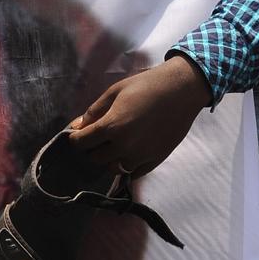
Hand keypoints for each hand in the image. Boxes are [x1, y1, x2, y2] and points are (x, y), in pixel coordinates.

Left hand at [68, 54, 212, 178]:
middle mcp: (125, 146)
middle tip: (99, 136)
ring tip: (116, 143)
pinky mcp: (156, 160)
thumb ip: (94, 111)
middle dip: (92, 147)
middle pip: (95, 158)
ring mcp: (142, 156)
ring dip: (110, 158)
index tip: (79, 133)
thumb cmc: (146, 86)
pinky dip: (128, 165)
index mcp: (112, 127)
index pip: (82, 143)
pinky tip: (130, 151)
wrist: (181, 90)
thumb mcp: (114, 92)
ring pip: (114, 168)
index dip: (76, 138)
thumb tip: (76, 126)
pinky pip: (134, 173)